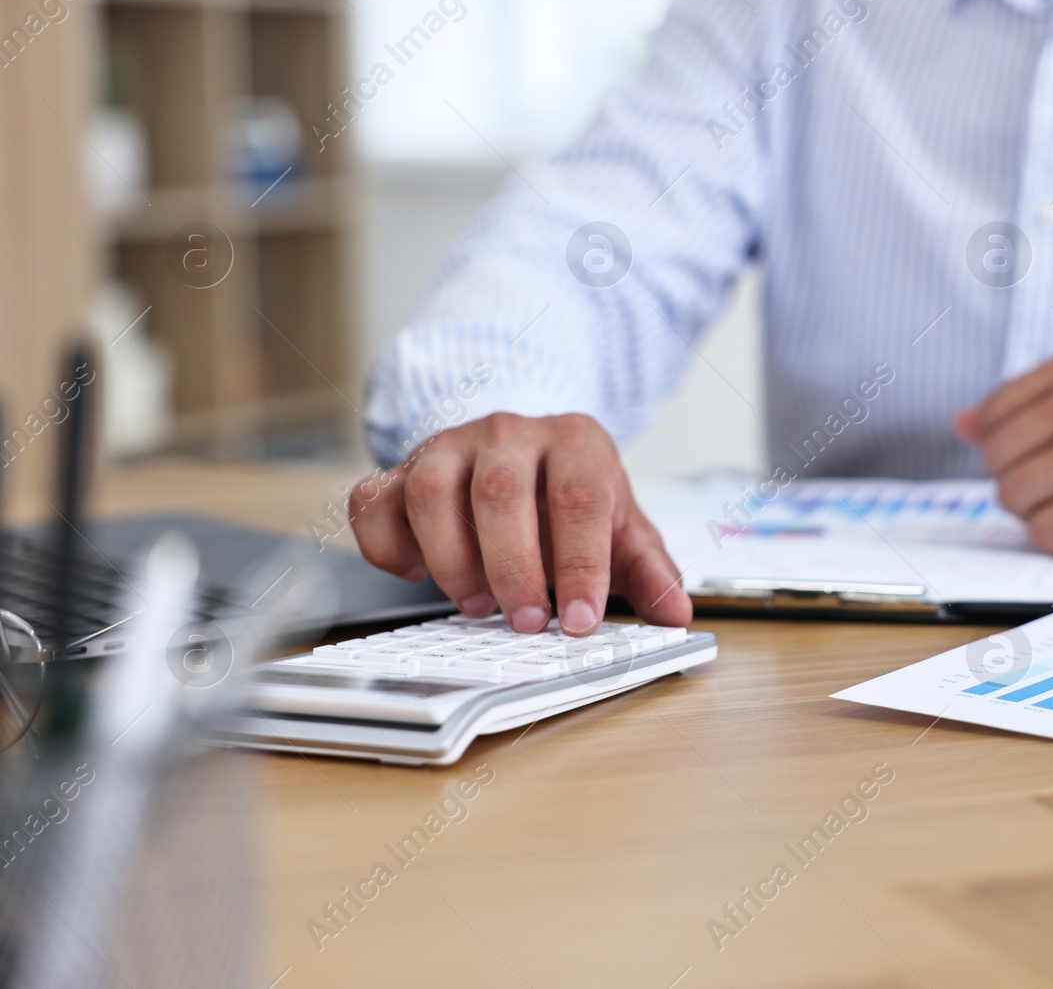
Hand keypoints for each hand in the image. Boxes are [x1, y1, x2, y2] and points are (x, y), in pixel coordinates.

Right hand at [349, 413, 691, 634]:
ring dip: (451, 559)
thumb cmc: (572, 497)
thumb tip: (676, 614)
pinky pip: (374, 501)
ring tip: (477, 605)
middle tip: (523, 622)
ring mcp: (448, 445)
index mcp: (575, 441)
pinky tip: (415, 574)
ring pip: (431, 491)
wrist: (526, 454)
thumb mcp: (622, 528)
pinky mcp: (399, 469)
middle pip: (501, 493)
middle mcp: (509, 433)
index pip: (579, 497)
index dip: (579, 564)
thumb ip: (649, 570)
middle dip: (512, 567)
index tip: (578, 620)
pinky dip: (386, 545)